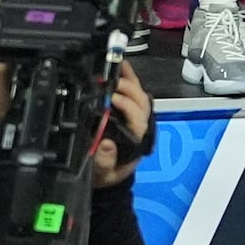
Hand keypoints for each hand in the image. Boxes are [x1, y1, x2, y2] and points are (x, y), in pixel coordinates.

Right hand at [91, 61, 155, 187]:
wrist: (106, 178)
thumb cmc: (106, 175)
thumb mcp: (102, 175)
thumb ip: (104, 163)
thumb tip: (106, 145)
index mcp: (136, 140)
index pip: (139, 118)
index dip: (127, 104)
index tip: (111, 97)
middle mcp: (140, 128)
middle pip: (142, 102)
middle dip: (128, 87)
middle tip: (109, 80)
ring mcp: (137, 119)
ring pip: (140, 96)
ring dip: (130, 80)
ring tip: (117, 66)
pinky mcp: (130, 114)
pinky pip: (133, 95)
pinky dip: (128, 80)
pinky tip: (120, 69)